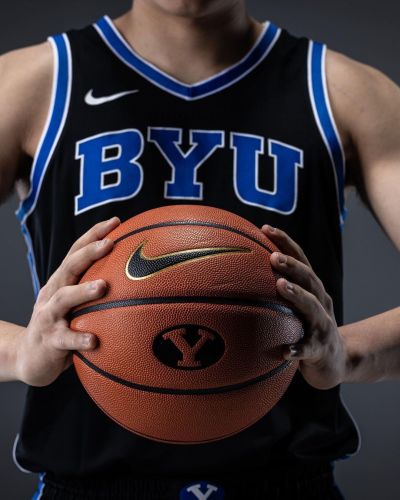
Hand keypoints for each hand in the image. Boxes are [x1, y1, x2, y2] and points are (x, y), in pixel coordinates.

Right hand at [16, 217, 119, 386]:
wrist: (31, 358)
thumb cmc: (64, 327)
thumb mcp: (78, 306)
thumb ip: (99, 293)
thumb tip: (142, 282)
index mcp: (63, 282)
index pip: (77, 252)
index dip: (94, 234)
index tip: (116, 221)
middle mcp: (53, 293)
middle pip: (69, 267)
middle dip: (88, 252)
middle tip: (109, 244)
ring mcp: (49, 316)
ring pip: (63, 299)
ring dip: (83, 291)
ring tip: (103, 286)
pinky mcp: (49, 341)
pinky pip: (64, 339)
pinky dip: (78, 338)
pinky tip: (94, 340)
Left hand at [261, 224, 346, 389]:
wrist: (335, 360)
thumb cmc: (304, 328)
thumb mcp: (292, 307)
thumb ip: (271, 292)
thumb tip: (231, 279)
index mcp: (311, 289)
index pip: (300, 259)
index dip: (284, 242)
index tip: (265, 228)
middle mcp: (320, 301)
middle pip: (309, 278)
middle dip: (292, 265)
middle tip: (273, 257)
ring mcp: (323, 325)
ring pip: (313, 308)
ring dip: (297, 295)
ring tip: (281, 286)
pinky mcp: (321, 349)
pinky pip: (309, 348)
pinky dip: (299, 348)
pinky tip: (285, 351)